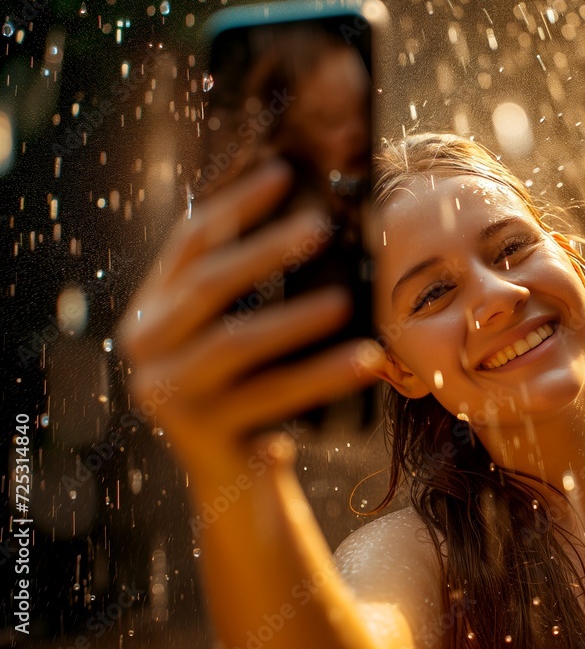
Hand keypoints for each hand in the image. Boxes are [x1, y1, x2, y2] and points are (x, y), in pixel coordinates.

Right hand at [117, 160, 385, 481]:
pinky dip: (324, 375)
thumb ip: (254, 287)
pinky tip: (369, 360)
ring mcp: (168, 392)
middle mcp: (147, 346)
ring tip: (346, 300)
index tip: (282, 170)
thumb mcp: (243, 335)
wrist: (237, 483)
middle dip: (266, 250)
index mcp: (154, 309)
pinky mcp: (201, 432)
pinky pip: (273, 395)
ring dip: (295, 317)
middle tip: (322, 225)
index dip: (235, 202)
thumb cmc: (252, 392)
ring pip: (237, 342)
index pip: (190, 242)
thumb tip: (320, 214)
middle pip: (209, 284)